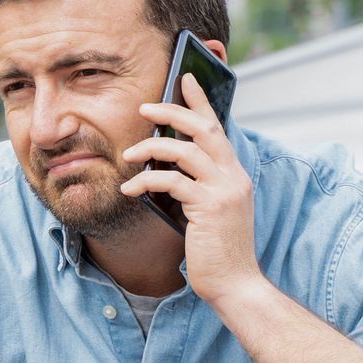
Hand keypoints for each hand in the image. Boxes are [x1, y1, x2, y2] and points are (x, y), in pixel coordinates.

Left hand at [118, 71, 268, 310]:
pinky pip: (171, 181)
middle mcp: (233, 176)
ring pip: (185, 150)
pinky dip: (146, 181)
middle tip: (144, 107)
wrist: (235, 284)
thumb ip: (197, 187)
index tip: (185, 78)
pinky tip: (129, 190)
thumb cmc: (217, 252)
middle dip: (173, 112)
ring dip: (152, 147)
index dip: (200, 101)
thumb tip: (167, 169)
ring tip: (127, 155)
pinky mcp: (210, 206)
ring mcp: (224, 190)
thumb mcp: (209, 212)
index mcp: (234, 175)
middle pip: (203, 128)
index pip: (217, 128)